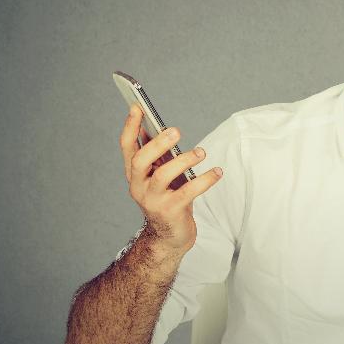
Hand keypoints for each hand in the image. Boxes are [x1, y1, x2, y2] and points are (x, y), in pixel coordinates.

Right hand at [119, 104, 222, 255]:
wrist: (170, 237)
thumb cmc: (167, 199)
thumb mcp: (159, 175)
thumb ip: (156, 155)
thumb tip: (152, 127)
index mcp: (134, 174)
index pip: (127, 147)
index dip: (130, 126)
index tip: (137, 106)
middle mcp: (138, 186)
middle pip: (140, 160)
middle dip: (157, 143)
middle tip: (176, 131)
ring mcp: (153, 200)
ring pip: (163, 175)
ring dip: (184, 160)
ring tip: (201, 152)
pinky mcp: (171, 211)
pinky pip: (188, 192)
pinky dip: (205, 180)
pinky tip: (217, 171)